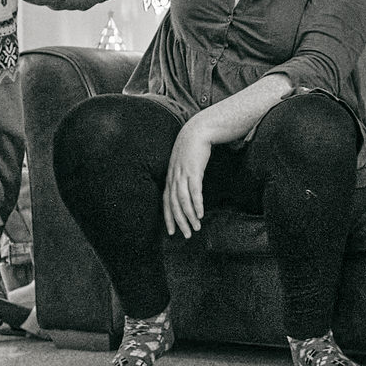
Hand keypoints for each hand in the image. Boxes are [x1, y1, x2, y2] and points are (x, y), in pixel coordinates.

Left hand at [163, 117, 214, 237]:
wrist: (198, 130)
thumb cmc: (193, 148)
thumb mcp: (185, 163)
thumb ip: (185, 176)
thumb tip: (188, 189)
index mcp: (170, 177)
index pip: (166, 202)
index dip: (168, 217)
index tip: (172, 232)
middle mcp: (173, 177)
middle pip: (173, 204)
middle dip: (179, 222)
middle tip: (186, 235)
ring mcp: (182, 174)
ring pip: (182, 200)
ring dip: (189, 216)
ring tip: (196, 228)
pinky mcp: (193, 170)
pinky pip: (194, 191)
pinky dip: (196, 204)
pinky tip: (200, 214)